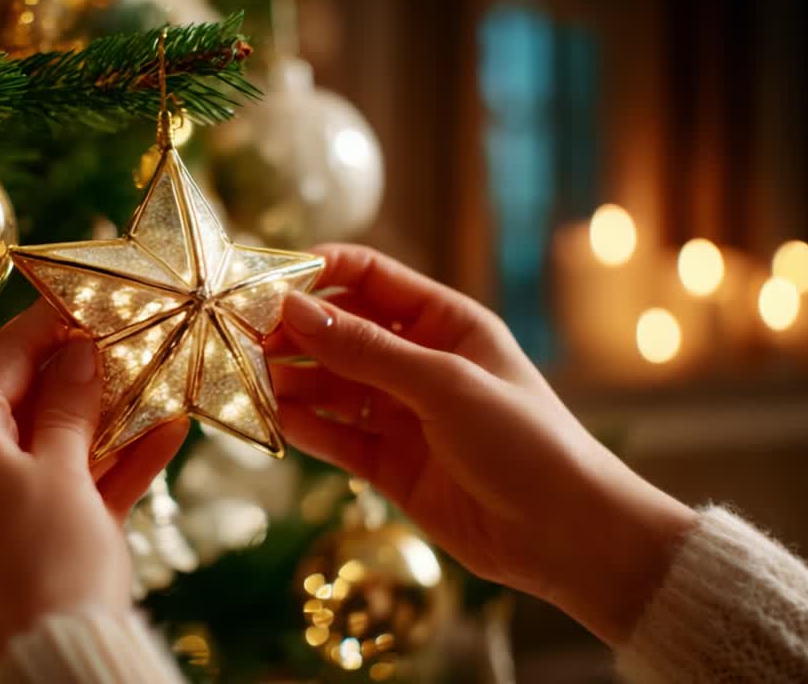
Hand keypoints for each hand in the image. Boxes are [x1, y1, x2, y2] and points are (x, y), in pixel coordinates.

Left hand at [0, 301, 188, 668]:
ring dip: (115, 407)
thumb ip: (69, 406)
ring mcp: (22, 494)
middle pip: (37, 392)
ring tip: (160, 369)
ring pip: (70, 433)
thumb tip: (80, 349)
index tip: (89, 291)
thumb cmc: (44, 555)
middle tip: (132, 328)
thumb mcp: (59, 470)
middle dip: (87, 363)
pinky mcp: (57, 526)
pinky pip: (91, 476)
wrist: (52, 652)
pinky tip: (172, 428)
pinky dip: (126, 455)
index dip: (45, 320)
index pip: (3, 358)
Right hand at [269, 244, 696, 644]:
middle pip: (339, 332)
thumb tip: (293, 309)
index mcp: (444, 323)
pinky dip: (304, 427)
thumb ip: (366, 350)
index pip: (368, 277)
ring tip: (246, 381)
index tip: (266, 281)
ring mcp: (401, 414)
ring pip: (330, 386)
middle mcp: (418, 362)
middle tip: (241, 338)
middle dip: (292, 332)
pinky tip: (272, 421)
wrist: (566, 536)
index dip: (318, 272)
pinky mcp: (389, 464)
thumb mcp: (444, 384)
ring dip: (290, 381)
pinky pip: (335, 436)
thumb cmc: (525, 442)